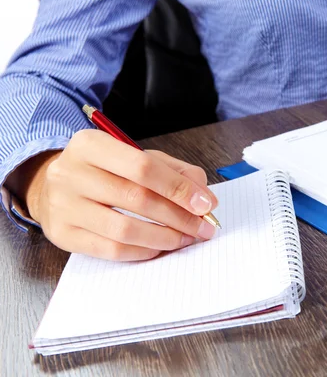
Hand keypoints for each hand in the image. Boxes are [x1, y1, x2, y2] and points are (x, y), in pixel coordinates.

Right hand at [9, 129, 217, 260]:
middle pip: (137, 199)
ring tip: (185, 238)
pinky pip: (110, 249)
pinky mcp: (62, 234)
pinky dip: (142, 251)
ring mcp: (63, 206)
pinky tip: (159, 247)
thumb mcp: (136, 157)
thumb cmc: (104, 171)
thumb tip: (204, 196)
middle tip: (203, 227)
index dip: (179, 188)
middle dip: (179, 217)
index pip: (143, 167)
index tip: (206, 204)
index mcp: (91, 145)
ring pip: (124, 229)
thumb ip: (174, 171)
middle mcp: (71, 173)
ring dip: (164, 238)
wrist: (51, 186)